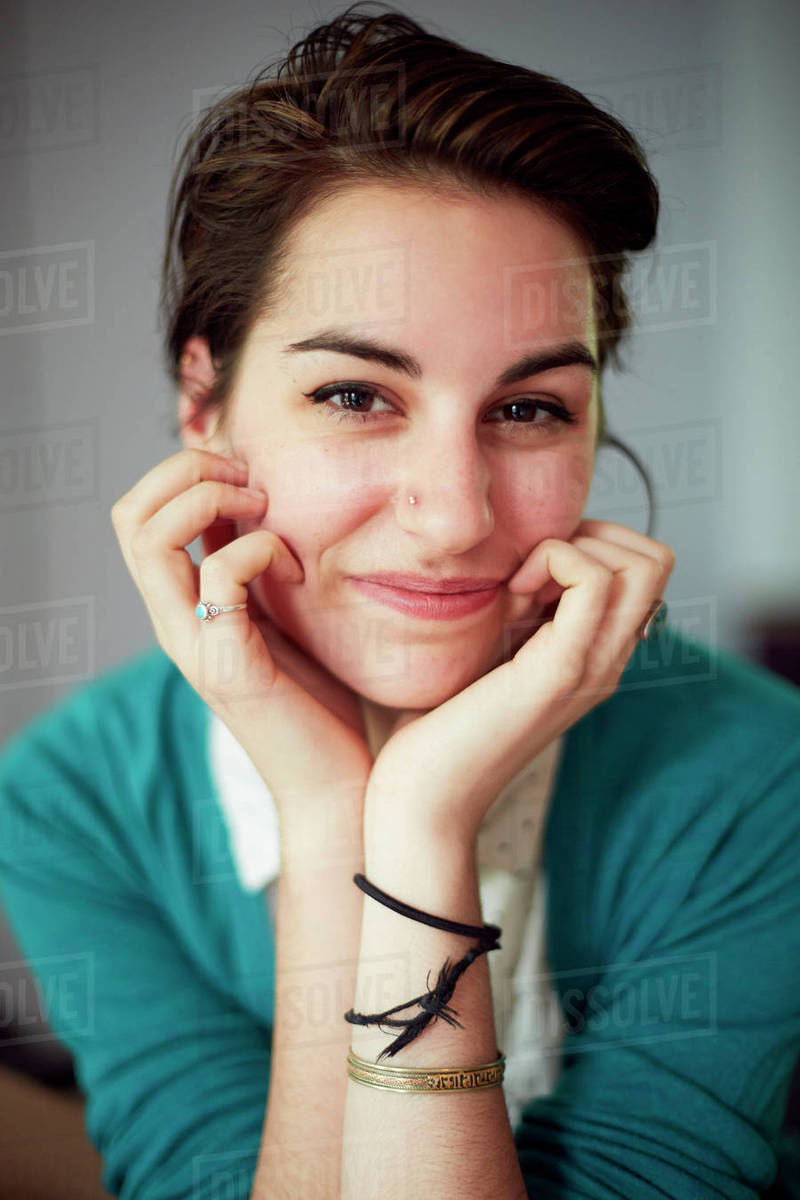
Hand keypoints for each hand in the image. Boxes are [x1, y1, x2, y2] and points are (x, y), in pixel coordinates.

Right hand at [110, 448, 373, 827]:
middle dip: (188, 471)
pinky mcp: (227, 667)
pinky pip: (219, 576)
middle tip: (252, 480)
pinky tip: (298, 570)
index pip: (139, 514)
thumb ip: (262, 572)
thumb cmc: (322, 703)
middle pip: (130, 515)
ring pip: (151, 538)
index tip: (250, 473)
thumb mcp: (286, 618)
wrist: (339, 786)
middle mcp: (174, 623)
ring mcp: (193, 646)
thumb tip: (268, 506)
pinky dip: (259, 549)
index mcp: (183, 608)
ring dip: (210, 498)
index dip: (183, 472)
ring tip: (264, 509)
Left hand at [364, 519, 674, 846]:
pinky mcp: (560, 671)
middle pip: (656, 560)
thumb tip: (528, 552)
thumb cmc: (439, 723)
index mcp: (594, 655)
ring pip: (643, 564)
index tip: (528, 571)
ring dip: (575, 547)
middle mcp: (607, 661)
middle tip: (529, 572)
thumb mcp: (489, 648)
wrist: (424, 796)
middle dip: (592, 535)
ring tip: (520, 586)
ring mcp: (592, 667)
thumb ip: (520, 610)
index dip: (590, 543)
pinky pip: (595, 582)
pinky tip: (511, 597)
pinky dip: (555, 561)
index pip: (643, 569)